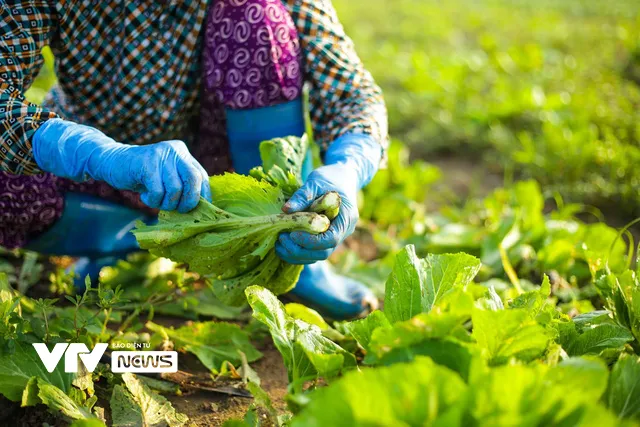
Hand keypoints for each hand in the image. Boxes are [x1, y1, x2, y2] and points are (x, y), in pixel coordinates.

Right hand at [95, 140, 210, 211]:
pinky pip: (158, 191)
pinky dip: (153, 200)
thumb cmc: (143, 175)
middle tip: (180, 210)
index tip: (199, 211)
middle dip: (189, 200)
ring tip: (157, 201)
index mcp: (183, 154)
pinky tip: (145, 196)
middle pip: (194, 179)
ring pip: (175, 189)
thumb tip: (200, 209)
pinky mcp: (146, 164)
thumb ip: (182, 185)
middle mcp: (175, 151)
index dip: (203, 196)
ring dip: (167, 203)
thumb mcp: (166, 176)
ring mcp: (161, 156)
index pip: (202, 176)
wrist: (112, 161)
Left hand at [276, 163, 359, 263]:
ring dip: (296, 254)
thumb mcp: (316, 182)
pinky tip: (282, 246)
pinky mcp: (325, 239)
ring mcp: (336, 237)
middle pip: (324, 252)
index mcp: (347, 217)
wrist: (341, 178)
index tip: (292, 234)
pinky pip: (313, 253)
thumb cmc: (330, 178)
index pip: (331, 239)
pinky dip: (297, 253)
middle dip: (300, 249)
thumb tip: (285, 210)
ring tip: (279, 242)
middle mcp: (344, 231)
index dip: (311, 241)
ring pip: (317, 256)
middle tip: (282, 238)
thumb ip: (303, 196)